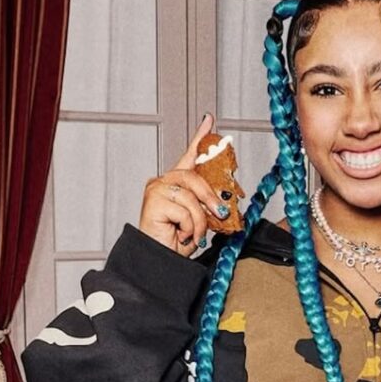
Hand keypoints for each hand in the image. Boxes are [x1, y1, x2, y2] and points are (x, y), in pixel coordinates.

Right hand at [138, 114, 229, 256]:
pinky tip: (180, 234)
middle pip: (195, 176)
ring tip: (193, 233)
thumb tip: (227, 196)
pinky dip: (189, 226)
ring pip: (192, 195)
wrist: (161, 261)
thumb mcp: (201, 218)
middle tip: (220, 213)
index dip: (200, 137)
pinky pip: (185, 209)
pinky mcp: (153, 200)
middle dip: (211, 197)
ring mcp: (156, 189)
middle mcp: (163, 181)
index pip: (189, 155)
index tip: (210, 120)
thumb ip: (209, 202)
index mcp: (176, 183)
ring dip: (199, 220)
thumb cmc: (177, 241)